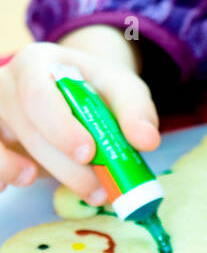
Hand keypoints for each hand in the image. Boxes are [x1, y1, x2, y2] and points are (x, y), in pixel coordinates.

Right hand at [0, 36, 159, 203]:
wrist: (73, 92)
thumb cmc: (95, 89)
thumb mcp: (122, 89)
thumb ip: (136, 111)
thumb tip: (146, 140)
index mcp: (36, 62)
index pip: (38, 94)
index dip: (60, 127)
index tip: (88, 153)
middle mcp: (6, 84)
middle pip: (28, 129)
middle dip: (64, 165)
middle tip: (99, 190)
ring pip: (5, 148)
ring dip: (35, 176)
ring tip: (76, 191)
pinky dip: (2, 176)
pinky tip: (17, 185)